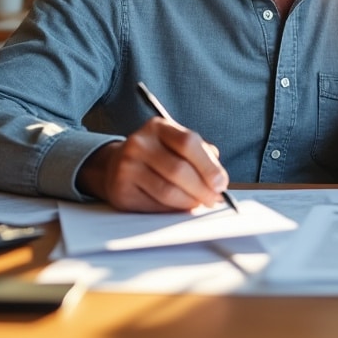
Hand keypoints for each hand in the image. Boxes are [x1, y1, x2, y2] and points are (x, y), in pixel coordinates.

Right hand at [77, 115, 229, 211]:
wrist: (116, 165)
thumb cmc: (157, 155)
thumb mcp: (176, 144)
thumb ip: (201, 155)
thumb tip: (218, 179)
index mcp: (158, 127)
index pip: (188, 143)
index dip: (208, 166)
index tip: (221, 183)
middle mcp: (139, 143)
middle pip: (179, 170)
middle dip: (202, 189)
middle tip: (213, 199)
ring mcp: (126, 167)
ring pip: (167, 191)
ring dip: (189, 202)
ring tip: (198, 204)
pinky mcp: (121, 191)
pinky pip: (154, 206)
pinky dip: (172, 210)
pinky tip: (178, 207)